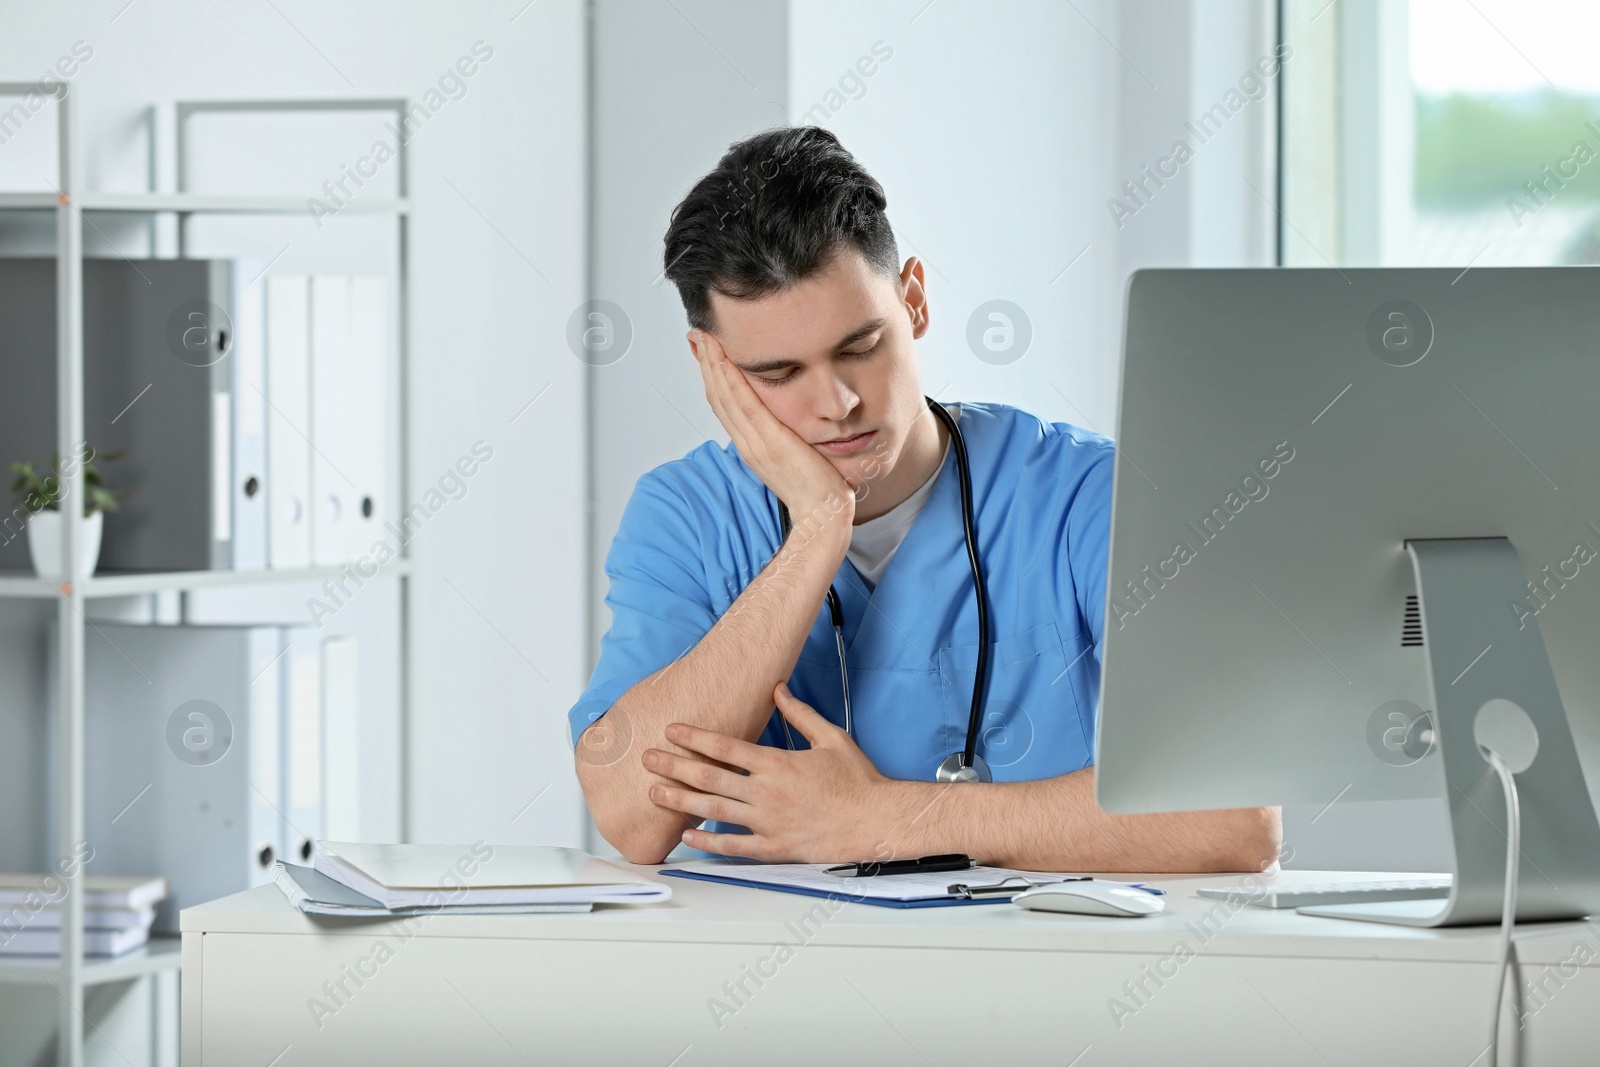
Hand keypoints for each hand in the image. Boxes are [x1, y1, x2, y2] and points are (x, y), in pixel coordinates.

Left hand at [642, 681, 889, 861]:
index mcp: (777, 763)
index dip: (694, 737)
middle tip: (648, 759)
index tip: (672, 730)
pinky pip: (733, 846)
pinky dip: (707, 842)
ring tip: (654, 794)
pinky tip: (687, 837)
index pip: (725, 746)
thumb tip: (778, 688)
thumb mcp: (831, 738)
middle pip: (709, 777)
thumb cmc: (858, 781)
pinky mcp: (774, 848)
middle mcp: (766, 792)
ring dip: (679, 801)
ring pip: (713, 811)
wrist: (876, 820)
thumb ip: (800, 713)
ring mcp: (768, 822)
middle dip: (674, 766)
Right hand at [690, 329, 854, 527]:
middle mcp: (747, 443)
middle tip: (696, 334)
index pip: (724, 405)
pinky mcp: (771, 442)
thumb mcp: (794, 455)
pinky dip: (731, 380)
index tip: (705, 351)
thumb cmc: (818, 488)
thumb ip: (784, 436)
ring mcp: (756, 442)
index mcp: (751, 445)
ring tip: (705, 337)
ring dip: (713, 364)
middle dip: (706, 363)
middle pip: (717, 397)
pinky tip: (724, 359)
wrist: (824, 514)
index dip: (712, 376)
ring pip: (725, 397)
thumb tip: (785, 419)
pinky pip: (745, 405)